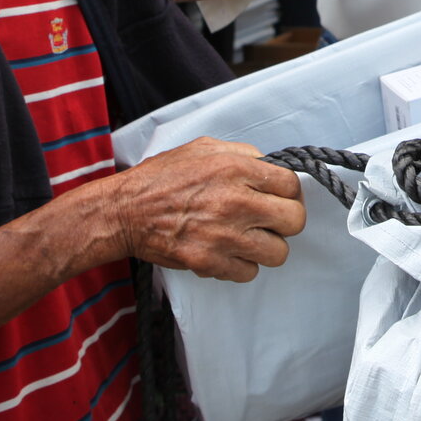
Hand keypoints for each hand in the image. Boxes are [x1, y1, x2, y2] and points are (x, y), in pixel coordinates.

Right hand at [95, 137, 306, 281]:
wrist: (125, 211)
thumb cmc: (161, 178)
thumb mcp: (203, 148)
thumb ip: (242, 154)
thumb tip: (268, 166)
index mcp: (237, 169)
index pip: (292, 185)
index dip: (287, 192)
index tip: (277, 196)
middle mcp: (236, 202)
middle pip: (294, 220)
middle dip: (285, 220)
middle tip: (269, 219)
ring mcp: (225, 235)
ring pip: (279, 252)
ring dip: (267, 246)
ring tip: (249, 238)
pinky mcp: (211, 262)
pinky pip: (250, 272)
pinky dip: (242, 265)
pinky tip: (228, 251)